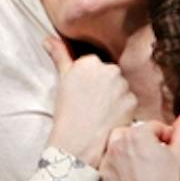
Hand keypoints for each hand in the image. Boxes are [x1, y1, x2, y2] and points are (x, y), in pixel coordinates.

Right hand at [45, 37, 136, 165]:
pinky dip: (122, 109)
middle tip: (91, 104)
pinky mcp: (132, 101)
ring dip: (115, 97)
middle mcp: (108, 69)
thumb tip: (47, 39)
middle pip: (110, 74)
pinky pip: (129, 101)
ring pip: (121, 87)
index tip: (83, 93)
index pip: (94, 65)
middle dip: (104, 87)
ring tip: (100, 112)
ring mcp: (122, 85)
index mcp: (89, 62)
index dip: (89, 81)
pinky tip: (110, 118)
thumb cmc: (67, 112)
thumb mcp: (62, 80)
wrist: (78, 141)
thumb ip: (59, 55)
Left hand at [101, 109, 179, 180]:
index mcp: (137, 134)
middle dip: (143, 141)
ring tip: (143, 168)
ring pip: (117, 148)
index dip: (164, 137)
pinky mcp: (102, 178)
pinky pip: (109, 165)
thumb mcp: (179, 154)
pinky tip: (132, 179)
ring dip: (128, 152)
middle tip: (155, 157)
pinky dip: (118, 167)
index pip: (152, 127)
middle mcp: (117, 144)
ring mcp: (107, 161)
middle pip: (130, 133)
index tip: (169, 148)